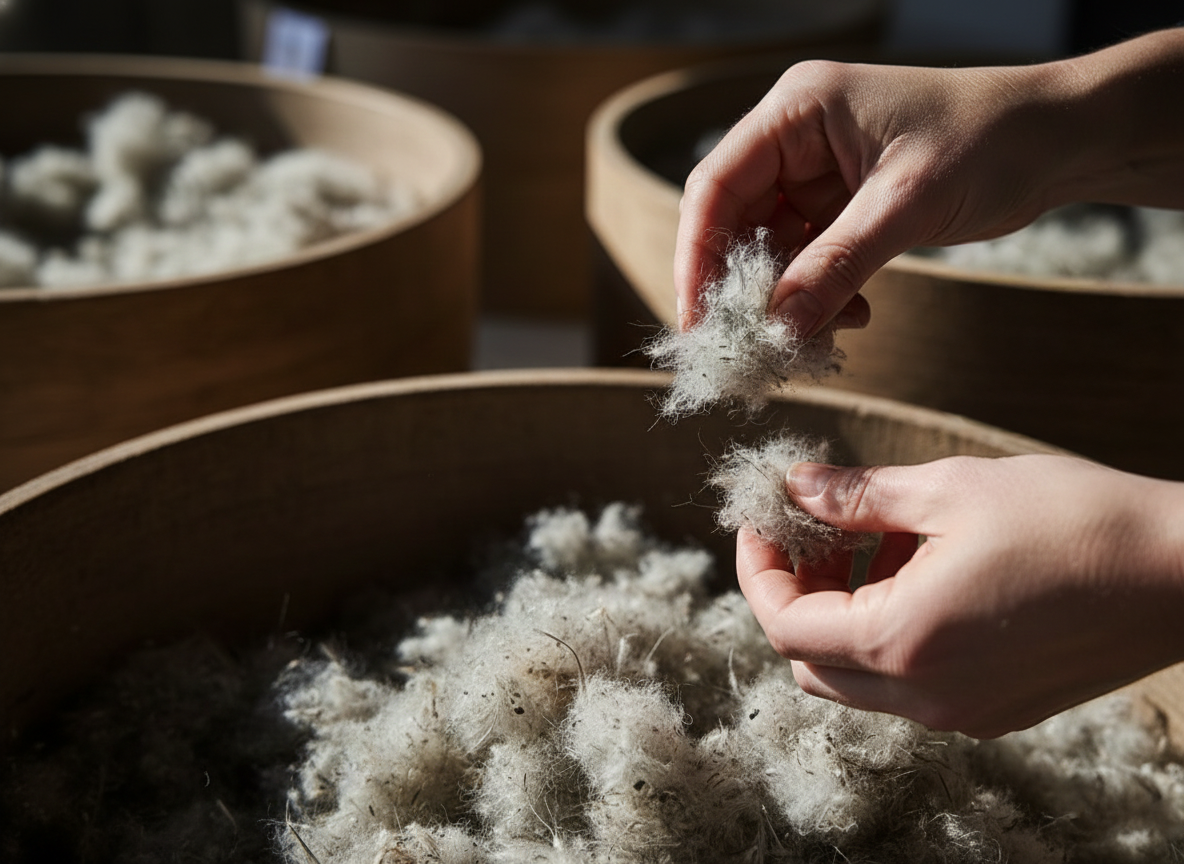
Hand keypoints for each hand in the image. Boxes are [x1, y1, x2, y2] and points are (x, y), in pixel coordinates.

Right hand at [675, 29, 1183, 334]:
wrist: (1059, 140)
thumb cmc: (990, 140)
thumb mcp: (906, 205)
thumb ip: (835, 266)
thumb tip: (775, 329)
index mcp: (797, 110)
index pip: (716, 185)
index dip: (697, 256)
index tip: (699, 319)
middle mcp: (795, 139)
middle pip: (732, 222)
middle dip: (741, 287)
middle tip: (750, 345)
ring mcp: (816, 174)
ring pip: (768, 250)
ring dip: (785, 300)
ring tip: (813, 337)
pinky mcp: (841, 207)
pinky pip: (806, 262)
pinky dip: (816, 297)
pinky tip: (850, 316)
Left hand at [735, 455, 1183, 737]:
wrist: (1183, 571)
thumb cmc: (1071, 519)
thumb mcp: (947, 489)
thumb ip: (855, 497)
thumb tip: (794, 486)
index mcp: (901, 643)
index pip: (783, 625)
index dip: (758, 570)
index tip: (761, 521)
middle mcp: (926, 697)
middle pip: (810, 664)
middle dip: (795, 595)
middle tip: (814, 532)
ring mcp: (964, 713)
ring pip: (858, 679)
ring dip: (842, 615)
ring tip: (876, 542)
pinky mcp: (998, 710)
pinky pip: (910, 685)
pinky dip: (889, 635)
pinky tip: (923, 573)